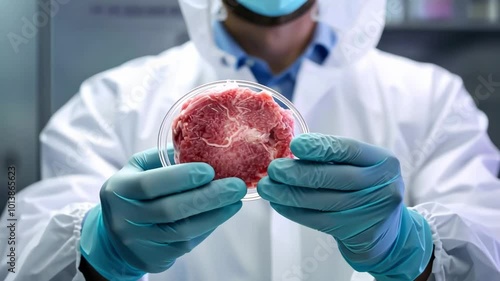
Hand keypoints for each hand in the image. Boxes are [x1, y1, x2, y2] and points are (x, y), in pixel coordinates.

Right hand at [80, 148, 245, 279]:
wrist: (114, 236)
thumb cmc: (133, 193)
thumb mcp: (138, 169)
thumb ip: (163, 158)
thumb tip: (201, 148)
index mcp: (118, 190)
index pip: (150, 184)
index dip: (181, 177)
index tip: (210, 170)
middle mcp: (124, 218)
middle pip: (171, 210)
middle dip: (209, 197)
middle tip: (236, 186)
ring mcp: (138, 242)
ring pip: (182, 231)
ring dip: (215, 215)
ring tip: (235, 201)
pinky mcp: (152, 258)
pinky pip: (186, 244)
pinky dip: (207, 228)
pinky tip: (221, 214)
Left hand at [257, 133, 432, 280]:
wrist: (387, 232)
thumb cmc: (366, 189)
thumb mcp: (362, 167)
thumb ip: (334, 158)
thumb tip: (290, 151)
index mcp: (383, 161)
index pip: (348, 150)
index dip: (320, 147)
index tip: (294, 145)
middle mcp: (382, 185)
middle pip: (332, 177)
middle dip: (297, 173)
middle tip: (274, 169)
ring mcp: (371, 212)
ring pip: (320, 201)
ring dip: (288, 194)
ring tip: (267, 187)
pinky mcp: (357, 232)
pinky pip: (317, 220)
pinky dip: (294, 211)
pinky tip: (278, 203)